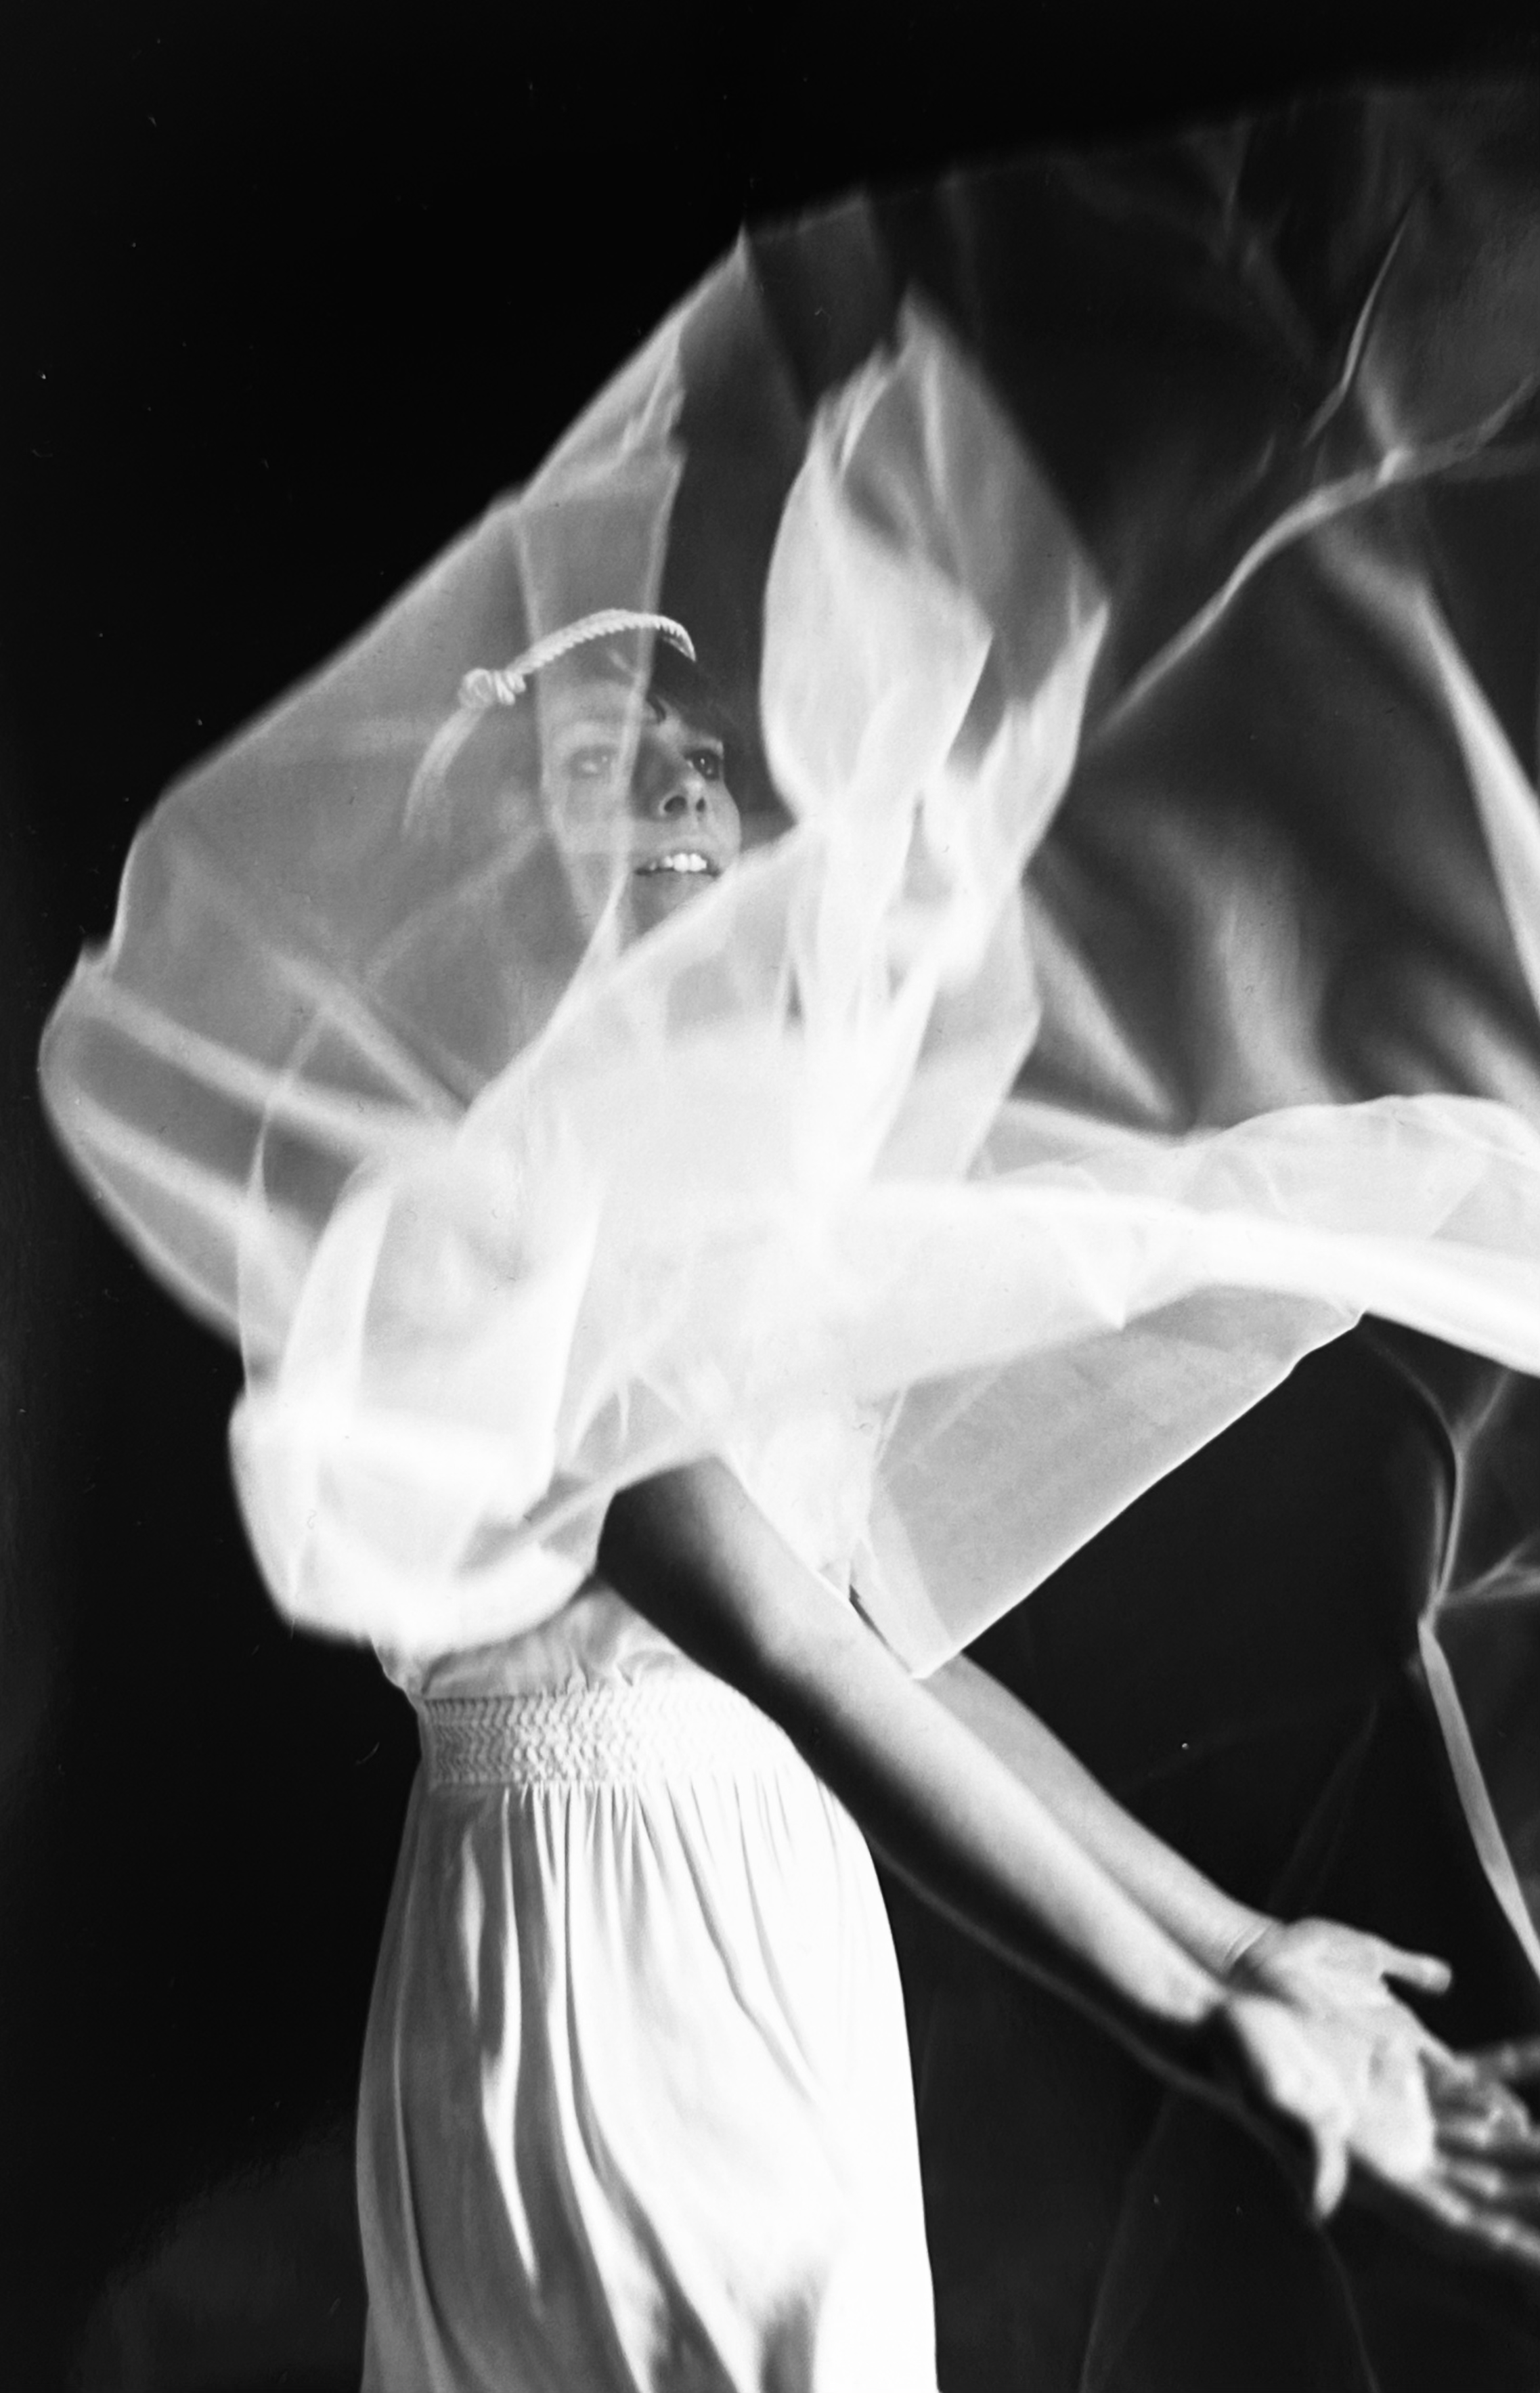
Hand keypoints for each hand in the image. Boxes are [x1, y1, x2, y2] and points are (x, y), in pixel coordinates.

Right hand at [1212, 1941, 1539, 2295]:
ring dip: (1520, 2147)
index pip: (1445, 2217)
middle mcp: (1394, 2149)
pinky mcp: (1396, 2070)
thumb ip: (1307, 2152)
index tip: (1530, 2254)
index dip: (1491, 2239)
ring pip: (1478, 2138)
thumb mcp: (1278, 2105)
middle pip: (1477, 2189)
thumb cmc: (1244, 2067)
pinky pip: (1462, 2083)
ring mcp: (1398, 2111)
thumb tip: (1322, 2208)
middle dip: (1523, 2204)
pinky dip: (1496, 2087)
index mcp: (1371, 2168)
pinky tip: (1526, 2082)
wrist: (1227, 2025)